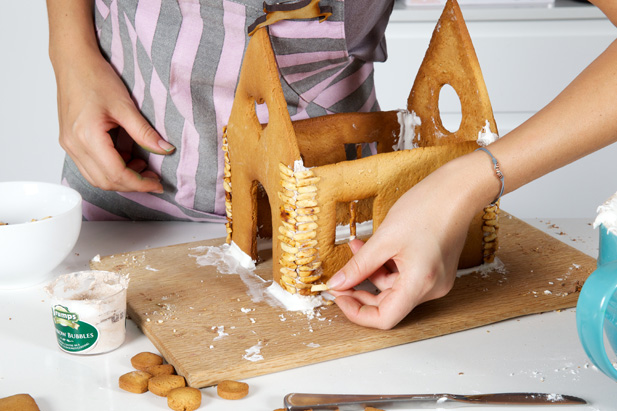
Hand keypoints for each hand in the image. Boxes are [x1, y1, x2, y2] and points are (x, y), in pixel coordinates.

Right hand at [55, 50, 173, 192]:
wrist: (73, 62)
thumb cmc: (95, 77)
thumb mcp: (125, 105)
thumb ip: (145, 132)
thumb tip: (165, 149)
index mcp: (87, 136)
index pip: (116, 174)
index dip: (140, 183)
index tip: (157, 184)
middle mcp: (74, 145)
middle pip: (105, 181)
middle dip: (132, 184)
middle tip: (153, 177)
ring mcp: (69, 145)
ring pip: (96, 178)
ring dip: (120, 178)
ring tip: (142, 166)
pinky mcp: (70, 142)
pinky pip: (89, 167)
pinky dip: (109, 169)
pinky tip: (126, 158)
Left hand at [327, 157, 489, 328]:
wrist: (456, 191)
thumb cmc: (427, 209)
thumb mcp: (384, 239)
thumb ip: (358, 266)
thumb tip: (337, 284)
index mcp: (420, 284)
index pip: (384, 318)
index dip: (357, 311)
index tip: (339, 296)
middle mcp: (431, 288)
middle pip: (388, 304)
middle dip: (361, 290)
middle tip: (339, 278)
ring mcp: (435, 280)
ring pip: (394, 287)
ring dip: (371, 272)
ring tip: (356, 248)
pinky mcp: (435, 269)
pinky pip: (404, 276)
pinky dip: (386, 265)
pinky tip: (372, 248)